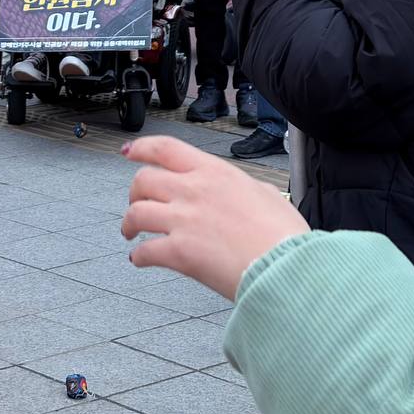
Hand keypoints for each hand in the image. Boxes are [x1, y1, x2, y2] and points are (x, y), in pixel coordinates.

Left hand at [121, 135, 308, 300]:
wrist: (285, 266)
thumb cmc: (283, 234)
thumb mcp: (266, 194)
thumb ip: (247, 188)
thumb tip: (248, 191)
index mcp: (215, 172)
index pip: (166, 148)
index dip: (141, 147)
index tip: (130, 152)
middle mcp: (194, 190)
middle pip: (143, 180)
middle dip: (134, 192)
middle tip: (136, 203)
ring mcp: (184, 220)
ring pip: (136, 213)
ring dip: (129, 223)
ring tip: (131, 233)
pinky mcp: (179, 251)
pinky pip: (145, 251)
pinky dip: (138, 256)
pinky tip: (140, 260)